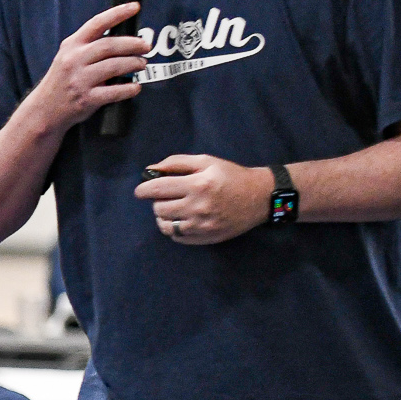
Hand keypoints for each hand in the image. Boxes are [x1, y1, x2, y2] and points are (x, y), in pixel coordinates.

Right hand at [23, 2, 149, 134]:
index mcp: (71, 45)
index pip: (97, 23)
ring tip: (142, 64)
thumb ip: (89, 46)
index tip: (135, 7)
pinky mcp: (86, 99)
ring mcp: (79, 80)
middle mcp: (74, 60)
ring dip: (133, 64)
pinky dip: (128, 89)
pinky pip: (113, 92)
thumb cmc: (62, 81)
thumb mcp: (68, 57)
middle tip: (146, 46)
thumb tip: (123, 39)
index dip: (118, 13)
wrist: (44, 110)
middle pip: (109, 45)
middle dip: (132, 44)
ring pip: (114, 66)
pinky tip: (135, 87)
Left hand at [137, 154, 269, 245]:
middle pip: (159, 209)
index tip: (140, 191)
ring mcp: (202, 226)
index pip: (158, 189)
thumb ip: (176, 163)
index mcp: (198, 185)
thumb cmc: (231, 176)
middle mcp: (198, 207)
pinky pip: (177, 237)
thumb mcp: (206, 161)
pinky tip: (182, 219)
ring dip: (163, 217)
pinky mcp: (207, 238)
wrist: (259, 197)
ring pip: (165, 226)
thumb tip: (150, 170)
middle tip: (166, 197)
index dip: (143, 190)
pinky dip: (174, 229)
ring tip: (172, 209)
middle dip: (157, 202)